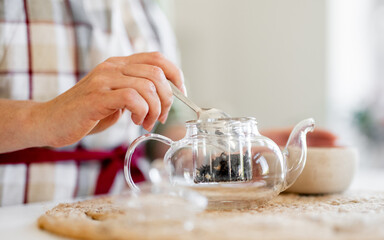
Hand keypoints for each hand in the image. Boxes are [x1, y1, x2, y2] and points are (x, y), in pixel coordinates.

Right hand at [31, 52, 184, 147]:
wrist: (51, 121)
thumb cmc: (86, 113)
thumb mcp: (115, 98)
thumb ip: (135, 92)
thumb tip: (164, 98)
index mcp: (119, 65)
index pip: (156, 58)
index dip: (175, 75)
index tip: (180, 94)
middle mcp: (112, 67)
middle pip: (156, 73)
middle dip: (167, 99)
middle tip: (161, 116)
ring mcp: (104, 80)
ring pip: (147, 86)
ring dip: (155, 110)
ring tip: (146, 122)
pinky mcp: (97, 97)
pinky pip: (132, 98)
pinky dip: (142, 112)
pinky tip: (135, 121)